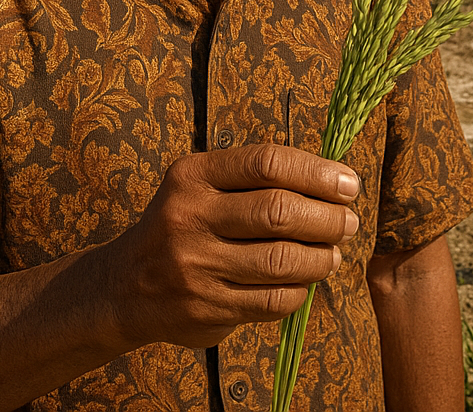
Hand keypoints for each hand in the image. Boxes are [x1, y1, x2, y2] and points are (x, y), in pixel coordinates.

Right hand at [107, 144, 359, 349]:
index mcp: (194, 174)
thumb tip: (337, 183)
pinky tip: (305, 282)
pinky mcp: (202, 308)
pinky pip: (271, 300)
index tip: (349, 184)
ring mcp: (193, 265)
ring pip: (280, 261)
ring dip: (320, 258)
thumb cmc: (188, 222)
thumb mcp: (206, 184)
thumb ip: (260, 179)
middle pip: (278, 212)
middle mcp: (189, 216)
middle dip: (327, 218)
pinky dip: (300, 291)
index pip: (268, 163)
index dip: (318, 173)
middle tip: (348, 223)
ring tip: (333, 253)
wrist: (123, 285)